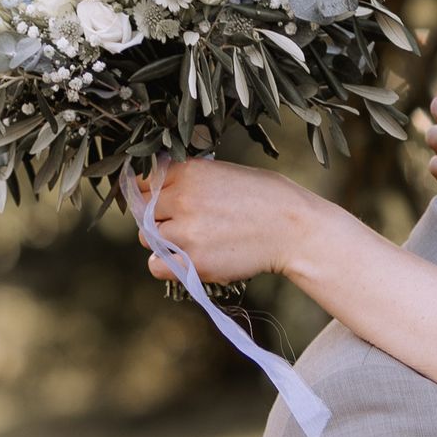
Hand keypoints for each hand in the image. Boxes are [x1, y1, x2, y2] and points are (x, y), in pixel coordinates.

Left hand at [135, 157, 305, 285]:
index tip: (159, 200)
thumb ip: (189, 180)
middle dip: (158, 216)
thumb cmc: (266, 198)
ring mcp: (185, 232)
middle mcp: (182, 199)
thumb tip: (159, 189)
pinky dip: (165, 264)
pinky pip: (156, 265)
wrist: (294, 229)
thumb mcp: (224, 173)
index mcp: (189, 171)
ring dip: (163, 240)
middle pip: (143, 211)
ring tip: (194, 240)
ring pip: (147, 237)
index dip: (150, 192)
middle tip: (185, 222)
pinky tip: (186, 258)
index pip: (143, 181)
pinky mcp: (193, 261)